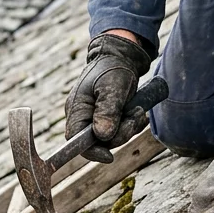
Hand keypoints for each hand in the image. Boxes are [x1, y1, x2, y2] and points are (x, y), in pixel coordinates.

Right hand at [65, 33, 152, 162]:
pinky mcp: (108, 117)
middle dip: (120, 134)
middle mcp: (83, 116)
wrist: (122, 56)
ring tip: (138, 110)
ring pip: (113, 138)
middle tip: (134, 116)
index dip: (91, 152)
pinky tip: (138, 111)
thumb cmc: (114, 68)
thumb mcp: (112, 88)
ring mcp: (95, 117)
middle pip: (99, 142)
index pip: (76, 141)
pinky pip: (120, 131)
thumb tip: (102, 136)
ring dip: (129, 127)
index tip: (109, 156)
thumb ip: (107, 111)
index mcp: (77, 109)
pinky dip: (132, 124)